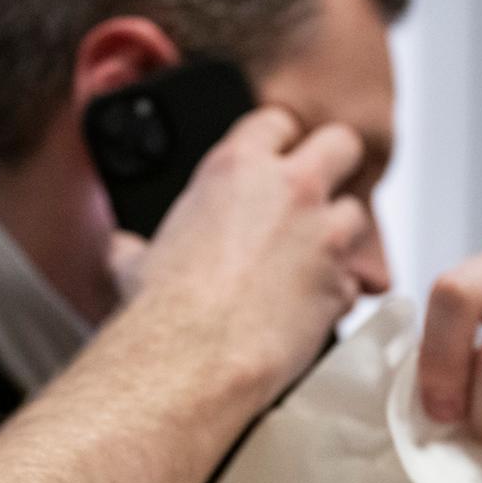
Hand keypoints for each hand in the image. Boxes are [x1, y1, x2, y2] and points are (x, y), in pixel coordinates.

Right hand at [118, 107, 380, 407]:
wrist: (192, 361)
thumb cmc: (162, 310)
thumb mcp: (135, 261)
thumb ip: (139, 244)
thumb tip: (124, 250)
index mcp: (236, 167)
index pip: (276, 121)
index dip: (279, 140)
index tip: (275, 159)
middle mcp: (290, 190)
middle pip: (341, 144)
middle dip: (335, 165)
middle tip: (318, 191)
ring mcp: (323, 235)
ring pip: (357, 214)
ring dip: (340, 235)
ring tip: (311, 261)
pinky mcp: (341, 285)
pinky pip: (352, 281)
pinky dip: (335, 293)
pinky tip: (309, 309)